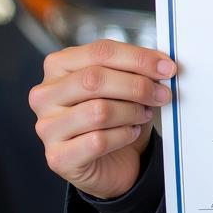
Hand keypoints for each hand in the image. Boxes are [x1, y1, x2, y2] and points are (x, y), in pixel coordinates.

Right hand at [29, 39, 174, 198]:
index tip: (167, 67)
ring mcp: (47, 127)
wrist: (111, 160)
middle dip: (138, 86)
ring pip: (98, 111)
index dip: (138, 58)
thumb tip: (162, 63)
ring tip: (143, 114)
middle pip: (95, 79)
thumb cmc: (115, 115)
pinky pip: (98, 141)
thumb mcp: (123, 84)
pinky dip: (124, 135)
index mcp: (59, 66)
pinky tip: (131, 133)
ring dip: (132, 112)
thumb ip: (135, 69)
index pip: (100, 51)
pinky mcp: (58, 157)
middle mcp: (45, 95)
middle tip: (162, 94)